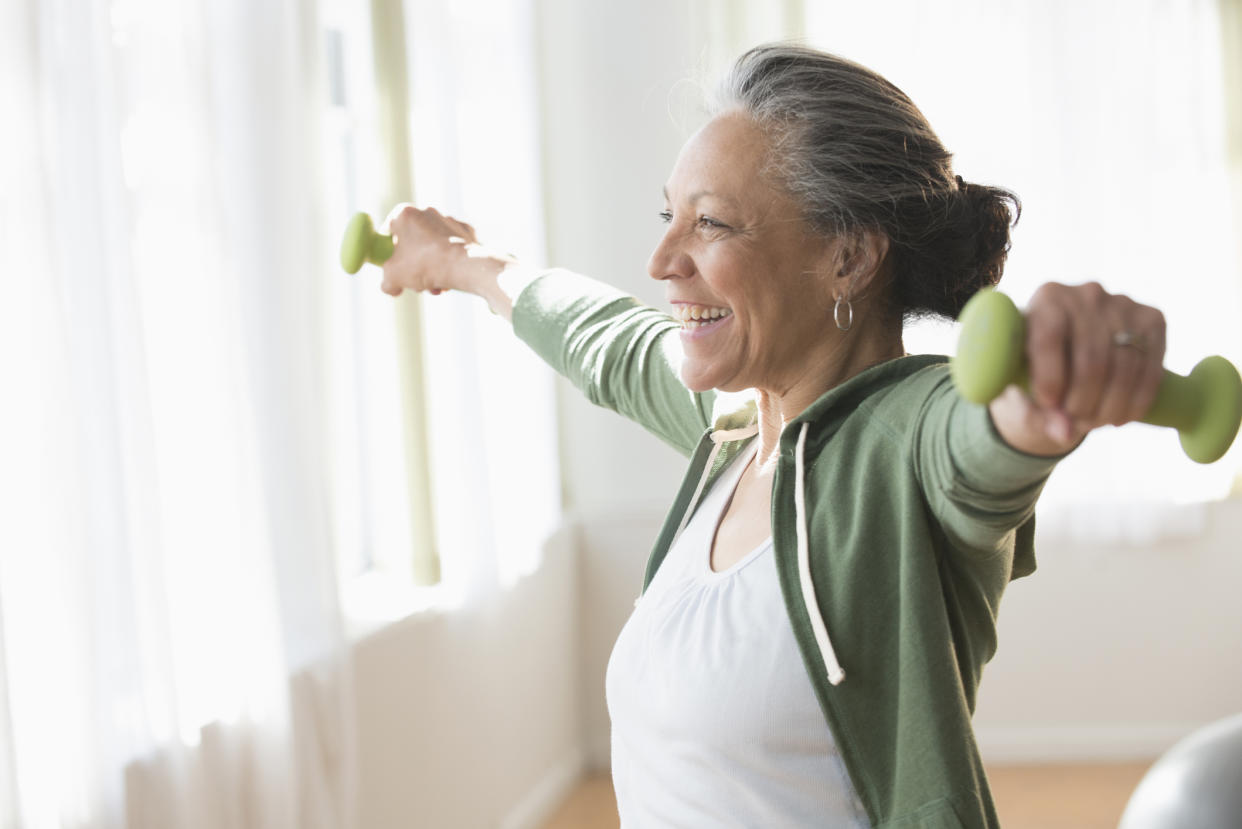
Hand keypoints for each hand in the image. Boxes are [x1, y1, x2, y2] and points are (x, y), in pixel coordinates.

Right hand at [378, 204, 508, 297]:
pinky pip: (452, 248)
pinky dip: (450, 263)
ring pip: (433, 248)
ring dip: (431, 269)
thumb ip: (386, 281)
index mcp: (404, 214)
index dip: (386, 250)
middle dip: (412, 265)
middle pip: (412, 242)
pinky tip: (451, 278)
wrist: (465, 265)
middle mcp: (427, 211)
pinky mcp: (467, 230)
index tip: (390, 265)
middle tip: (415, 282)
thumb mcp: (393, 277)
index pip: (388, 229)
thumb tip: (390, 287)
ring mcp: (449, 220)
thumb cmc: (424, 265)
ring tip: (435, 287)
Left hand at [989, 281, 1166, 455]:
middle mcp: (1086, 294)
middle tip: (1074, 423)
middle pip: (1092, 358)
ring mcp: (1124, 304)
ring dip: (1110, 406)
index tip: (1050, 406)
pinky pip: (1151, 368)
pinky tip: (1121, 418)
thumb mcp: (1023, 385)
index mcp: (1046, 299)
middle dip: (1083, 402)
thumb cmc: (1034, 366)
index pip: (1049, 338)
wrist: (1070, 348)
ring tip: (1094, 423)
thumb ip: (1035, 411)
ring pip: (1125, 367)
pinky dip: (1138, 401)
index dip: (1050, 379)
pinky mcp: (1153, 319)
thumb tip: (1064, 434)